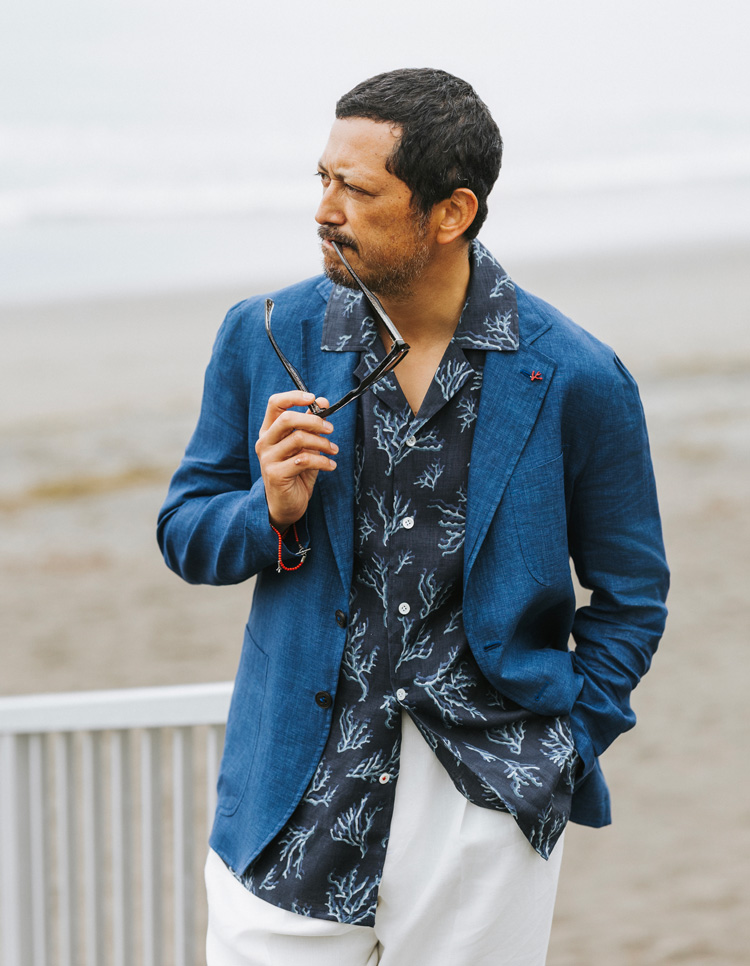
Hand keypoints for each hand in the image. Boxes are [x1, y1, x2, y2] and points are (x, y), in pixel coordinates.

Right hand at [255, 391, 337, 529]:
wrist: (286, 504)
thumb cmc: (296, 473)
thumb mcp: (305, 446)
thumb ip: (310, 425)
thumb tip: (323, 402)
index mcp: (269, 430)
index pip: (275, 403)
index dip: (294, 397)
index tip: (314, 399)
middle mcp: (264, 442)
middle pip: (287, 418)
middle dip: (313, 421)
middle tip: (330, 429)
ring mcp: (267, 458)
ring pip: (298, 439)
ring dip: (322, 443)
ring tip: (333, 450)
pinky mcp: (276, 474)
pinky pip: (304, 460)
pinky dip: (323, 461)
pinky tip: (331, 466)